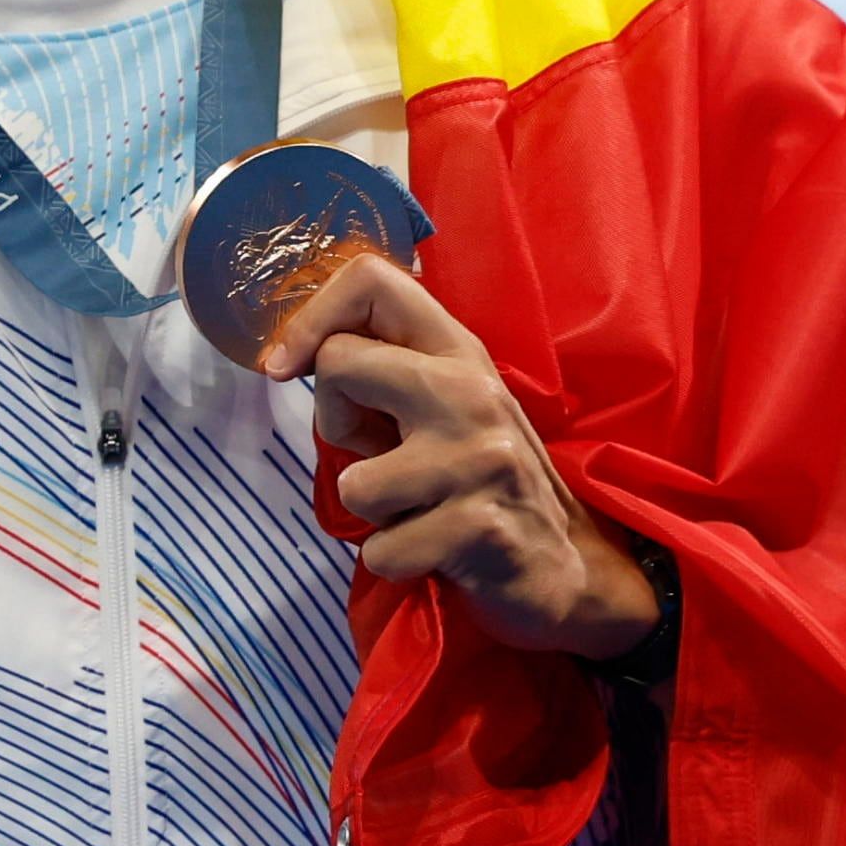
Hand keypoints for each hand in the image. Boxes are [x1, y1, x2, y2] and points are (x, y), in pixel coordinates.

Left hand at [258, 254, 659, 658]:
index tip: (284, 368)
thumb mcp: (435, 409)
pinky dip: (396, 561)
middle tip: (378, 456)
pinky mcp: (480, 526)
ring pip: (354, 483)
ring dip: (375, 513)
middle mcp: (471, 390)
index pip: (373, 280)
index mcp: (456, 351)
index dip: (310, 317)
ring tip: (421, 510)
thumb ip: (377, 376)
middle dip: (334, 424)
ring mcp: (480, 457)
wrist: (562, 566)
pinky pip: (381, 550)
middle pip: (339, 363)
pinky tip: (438, 550)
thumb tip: (287, 358)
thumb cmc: (474, 484)